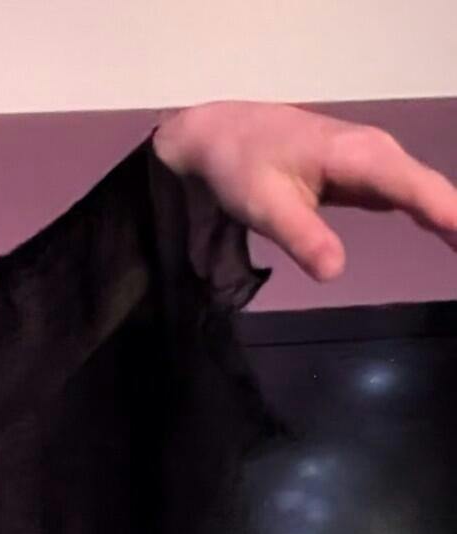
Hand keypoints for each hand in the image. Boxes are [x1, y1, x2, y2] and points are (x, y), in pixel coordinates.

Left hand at [154, 101, 456, 281]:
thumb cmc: (242, 167)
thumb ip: (303, 238)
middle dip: (456, 219)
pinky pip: (403, 195)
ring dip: (447, 216)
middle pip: (428, 189)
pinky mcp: (363, 174)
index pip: (415, 188)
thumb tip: (335, 273)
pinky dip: (426, 212)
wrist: (223, 136)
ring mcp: (373, 161)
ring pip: (419, 192)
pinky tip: (444, 232)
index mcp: (360, 156)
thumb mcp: (264, 207)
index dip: (447, 213)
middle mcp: (377, 153)